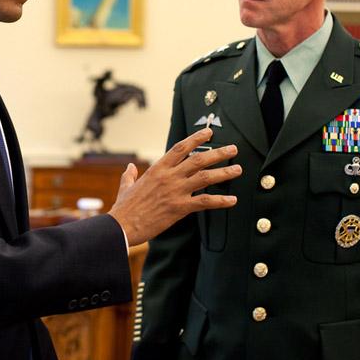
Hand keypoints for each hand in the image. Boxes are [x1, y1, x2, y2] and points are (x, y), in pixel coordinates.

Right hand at [108, 128, 239, 245]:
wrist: (122, 226)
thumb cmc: (123, 208)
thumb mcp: (125, 186)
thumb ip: (129, 175)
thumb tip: (130, 167)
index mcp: (157, 169)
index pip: (180, 148)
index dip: (196, 139)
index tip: (209, 133)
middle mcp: (168, 177)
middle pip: (198, 159)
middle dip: (218, 153)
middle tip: (233, 149)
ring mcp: (175, 191)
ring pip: (205, 178)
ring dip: (224, 173)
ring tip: (238, 170)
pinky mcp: (179, 208)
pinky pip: (204, 202)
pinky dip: (220, 201)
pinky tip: (233, 200)